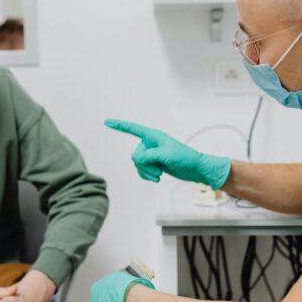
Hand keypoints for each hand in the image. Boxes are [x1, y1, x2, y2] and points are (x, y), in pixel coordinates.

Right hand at [105, 119, 231, 189]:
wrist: (194, 169)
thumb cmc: (185, 157)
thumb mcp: (166, 155)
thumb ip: (149, 156)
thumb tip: (137, 160)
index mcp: (153, 135)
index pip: (132, 128)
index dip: (119, 125)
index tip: (107, 122)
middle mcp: (150, 143)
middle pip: (135, 155)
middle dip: (145, 165)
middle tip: (159, 169)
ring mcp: (151, 154)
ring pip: (138, 165)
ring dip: (147, 172)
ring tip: (159, 174)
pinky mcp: (153, 164)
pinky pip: (141, 171)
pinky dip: (147, 176)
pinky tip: (156, 178)